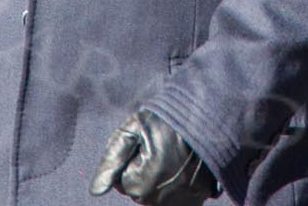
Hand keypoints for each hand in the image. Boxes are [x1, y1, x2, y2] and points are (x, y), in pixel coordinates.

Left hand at [89, 107, 218, 204]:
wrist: (212, 111)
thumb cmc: (170, 116)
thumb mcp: (135, 128)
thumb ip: (112, 159)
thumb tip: (95, 191)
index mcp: (142, 183)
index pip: (123, 181)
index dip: (132, 157)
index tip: (149, 140)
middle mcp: (162, 199)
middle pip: (141, 191)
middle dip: (145, 170)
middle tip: (162, 144)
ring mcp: (183, 201)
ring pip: (158, 195)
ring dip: (161, 178)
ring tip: (175, 153)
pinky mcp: (200, 198)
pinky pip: (179, 199)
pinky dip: (179, 184)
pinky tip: (185, 165)